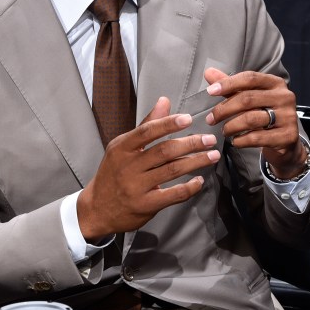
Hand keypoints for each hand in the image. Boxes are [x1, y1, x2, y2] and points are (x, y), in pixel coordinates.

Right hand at [77, 96, 220, 241]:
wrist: (97, 208)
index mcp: (122, 148)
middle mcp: (128, 166)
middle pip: (164, 151)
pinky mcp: (145, 205)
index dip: (168, 124)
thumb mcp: (123, 147)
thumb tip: (164, 101)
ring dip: (196, 162)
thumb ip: (146, 125)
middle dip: (191, 143)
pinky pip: (172, 194)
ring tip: (212, 156)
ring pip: (172, 170)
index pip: (147, 132)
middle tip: (210, 139)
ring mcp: (136, 187)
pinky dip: (189, 187)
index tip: (188, 119)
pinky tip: (199, 180)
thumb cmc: (114, 174)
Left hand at [204, 67, 306, 178]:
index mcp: (276, 83)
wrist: (286, 142)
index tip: (211, 91)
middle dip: (224, 109)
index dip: (229, 83)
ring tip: (224, 131)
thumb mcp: (250, 98)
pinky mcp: (288, 136)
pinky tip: (235, 141)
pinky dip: (241, 140)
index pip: (250, 78)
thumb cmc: (265, 115)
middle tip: (211, 119)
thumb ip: (231, 87)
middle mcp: (285, 97)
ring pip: (251, 119)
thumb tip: (209, 73)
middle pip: (248, 99)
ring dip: (231, 126)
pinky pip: (257, 138)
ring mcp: (288, 117)